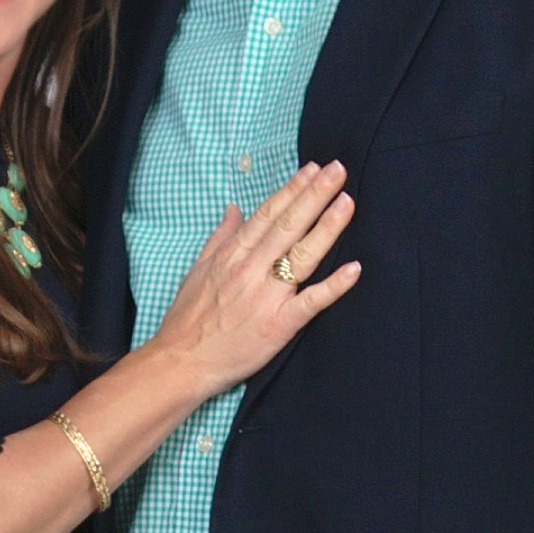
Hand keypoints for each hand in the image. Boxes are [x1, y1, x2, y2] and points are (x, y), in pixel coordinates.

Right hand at [151, 163, 360, 398]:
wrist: (180, 362)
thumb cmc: (188, 319)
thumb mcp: (197, 270)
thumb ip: (220, 238)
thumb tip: (233, 209)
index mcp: (232, 255)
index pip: (268, 214)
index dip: (292, 190)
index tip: (312, 169)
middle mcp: (250, 270)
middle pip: (289, 225)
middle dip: (315, 195)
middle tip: (338, 170)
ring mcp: (266, 297)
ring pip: (302, 255)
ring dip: (327, 226)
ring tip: (347, 202)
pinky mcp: (278, 325)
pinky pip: (311, 302)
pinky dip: (333, 286)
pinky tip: (354, 268)